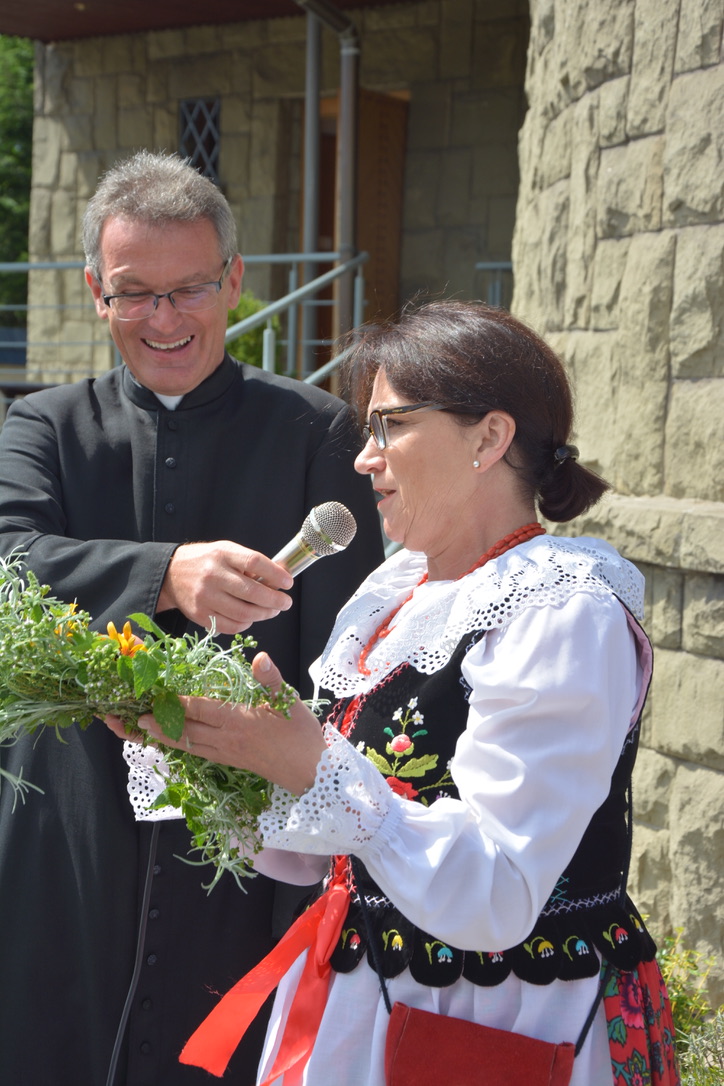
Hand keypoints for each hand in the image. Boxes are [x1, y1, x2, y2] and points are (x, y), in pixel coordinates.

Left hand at [119, 653, 326, 795]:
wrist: (310, 773)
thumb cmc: (301, 734)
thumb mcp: (288, 701)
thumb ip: (270, 678)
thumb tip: (259, 657)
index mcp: (238, 720)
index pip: (198, 709)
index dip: (174, 702)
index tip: (153, 695)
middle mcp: (225, 739)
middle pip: (184, 729)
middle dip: (158, 723)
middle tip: (133, 717)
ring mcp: (225, 752)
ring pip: (187, 744)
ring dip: (162, 737)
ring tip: (141, 731)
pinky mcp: (229, 761)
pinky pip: (197, 753)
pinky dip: (179, 746)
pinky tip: (171, 743)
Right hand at [157, 541, 293, 633]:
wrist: (171, 574)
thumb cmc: (206, 562)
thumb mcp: (226, 551)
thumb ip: (250, 562)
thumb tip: (279, 577)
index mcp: (222, 554)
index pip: (254, 562)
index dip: (275, 574)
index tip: (288, 582)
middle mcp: (212, 575)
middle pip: (252, 592)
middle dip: (275, 600)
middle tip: (285, 602)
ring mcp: (205, 597)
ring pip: (243, 613)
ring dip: (264, 614)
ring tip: (272, 610)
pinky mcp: (200, 615)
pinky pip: (231, 626)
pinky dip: (246, 624)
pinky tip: (251, 618)